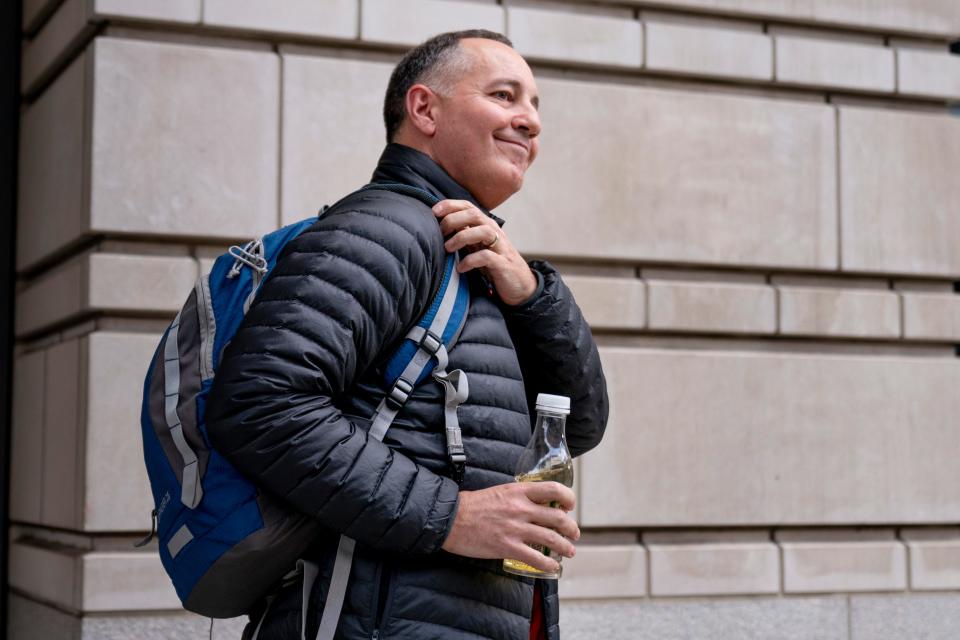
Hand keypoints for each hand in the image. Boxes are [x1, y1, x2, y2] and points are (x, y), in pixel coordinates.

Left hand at [433, 199, 537, 305]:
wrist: (520, 285)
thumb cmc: (494, 264)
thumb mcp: (477, 247)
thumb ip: (463, 236)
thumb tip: (438, 229)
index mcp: (486, 225)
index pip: (469, 207)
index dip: (451, 205)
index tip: (434, 211)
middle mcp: (494, 232)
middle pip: (474, 215)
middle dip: (453, 220)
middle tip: (440, 233)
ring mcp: (500, 247)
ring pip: (483, 231)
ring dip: (461, 237)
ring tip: (448, 248)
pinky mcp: (503, 264)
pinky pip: (486, 257)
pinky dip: (470, 261)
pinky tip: (460, 268)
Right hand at [440, 481, 579, 573]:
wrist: (450, 518)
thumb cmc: (472, 505)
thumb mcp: (500, 491)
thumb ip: (518, 497)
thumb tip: (535, 504)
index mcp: (518, 491)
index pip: (553, 489)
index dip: (568, 497)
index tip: (569, 506)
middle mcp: (520, 508)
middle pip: (558, 516)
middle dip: (571, 527)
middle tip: (574, 533)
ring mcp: (515, 528)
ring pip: (551, 538)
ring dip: (565, 547)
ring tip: (569, 551)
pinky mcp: (507, 547)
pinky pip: (536, 558)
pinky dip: (549, 564)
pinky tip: (553, 567)